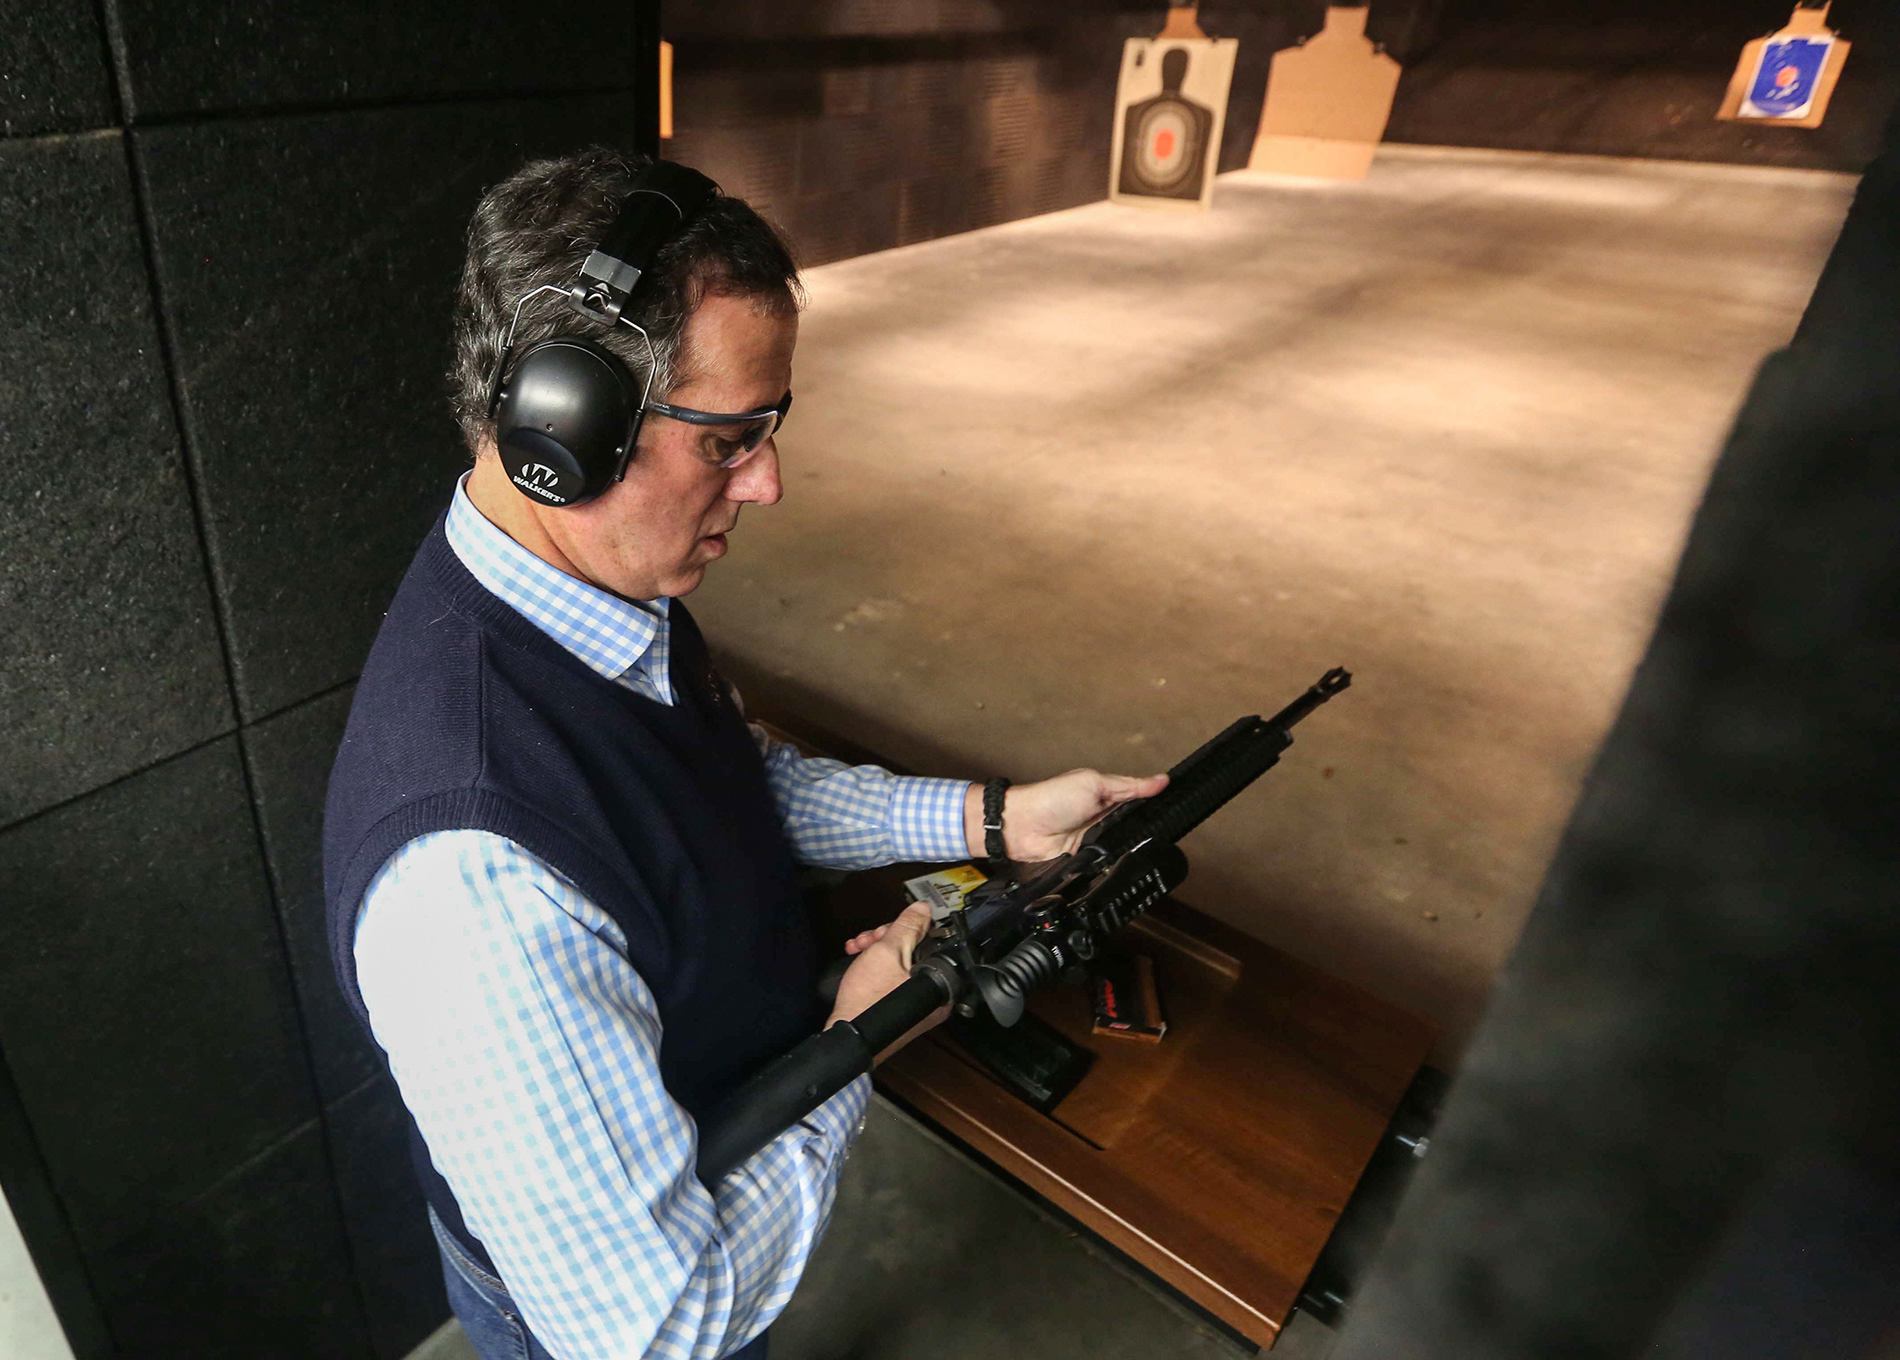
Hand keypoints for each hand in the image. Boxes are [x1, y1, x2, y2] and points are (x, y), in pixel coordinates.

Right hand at [829, 903, 945, 1061]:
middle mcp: (934, 997)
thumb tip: (923, 908)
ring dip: (875, 949)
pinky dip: (875, 967)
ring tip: (856, 948)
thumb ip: (908, 927)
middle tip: (867, 940)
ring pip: (898, 964)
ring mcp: (916, 1005)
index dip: (904, 928)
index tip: (885, 929)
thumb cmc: (869, 998)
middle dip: (885, 939)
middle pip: (912, 952)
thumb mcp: (888, 952)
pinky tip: (857, 959)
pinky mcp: (899, 1009)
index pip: (928, 941)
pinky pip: (892, 979)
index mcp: (941, 983)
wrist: (846, 1034)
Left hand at [963, 769, 1168, 862]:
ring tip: (1143, 842)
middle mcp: (1104, 816)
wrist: (1021, 827)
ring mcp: (1097, 839)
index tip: (1181, 802)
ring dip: (1131, 844)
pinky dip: (1114, 860)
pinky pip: (1110, 861)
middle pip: (1136, 824)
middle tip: (1166, 826)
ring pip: (1125, 845)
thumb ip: (1128, 786)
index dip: (1157, 801)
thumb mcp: (1094, 784)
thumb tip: (1161, 780)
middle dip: (1148, 826)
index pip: (1140, 798)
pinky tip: (1123, 858)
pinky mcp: (1089, 859)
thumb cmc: (1051, 798)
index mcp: (1107, 794)